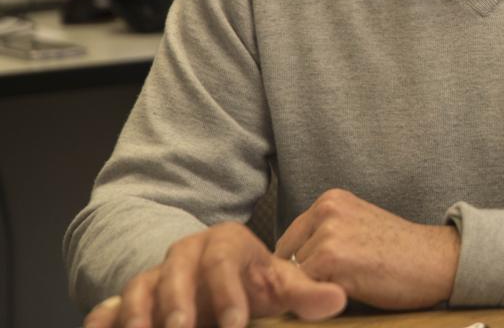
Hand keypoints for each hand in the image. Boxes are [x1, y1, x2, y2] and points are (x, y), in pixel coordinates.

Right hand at [82, 221, 347, 327]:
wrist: (211, 279)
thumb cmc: (249, 284)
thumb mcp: (277, 286)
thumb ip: (305, 293)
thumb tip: (338, 300)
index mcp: (225, 244)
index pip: (226, 264)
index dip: (230, 294)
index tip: (237, 325)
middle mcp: (184, 254)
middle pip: (177, 275)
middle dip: (178, 305)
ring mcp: (153, 275)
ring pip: (141, 289)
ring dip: (139, 315)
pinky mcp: (128, 299)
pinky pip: (110, 307)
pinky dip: (103, 319)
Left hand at [274, 188, 460, 310]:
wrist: (436, 261)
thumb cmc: (401, 253)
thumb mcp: (357, 228)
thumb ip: (324, 235)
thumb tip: (283, 267)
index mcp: (331, 199)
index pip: (290, 241)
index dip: (302, 265)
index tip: (330, 274)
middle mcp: (326, 209)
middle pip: (287, 259)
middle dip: (304, 276)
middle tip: (342, 280)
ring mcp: (328, 233)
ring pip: (295, 276)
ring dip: (314, 288)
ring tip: (350, 283)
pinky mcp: (331, 259)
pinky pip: (304, 290)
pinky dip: (320, 298)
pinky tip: (350, 291)